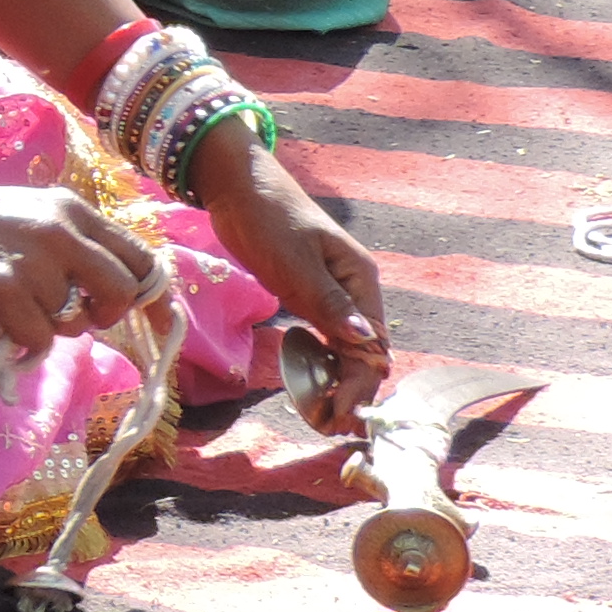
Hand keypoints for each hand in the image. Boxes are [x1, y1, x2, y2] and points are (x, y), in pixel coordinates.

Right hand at [0, 166, 167, 361]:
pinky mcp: (3, 289)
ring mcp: (33, 261)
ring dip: (48, 325)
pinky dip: (22, 342)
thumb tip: (120, 291)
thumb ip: (77, 244)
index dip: (151, 294)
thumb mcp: (36, 214)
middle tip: (77, 316)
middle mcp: (61, 231)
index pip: (139, 255)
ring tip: (15, 304)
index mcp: (74, 212)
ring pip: (73, 323)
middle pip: (121, 291)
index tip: (152, 318)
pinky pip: (39, 339)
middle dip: (106, 315)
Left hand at [199, 142, 390, 426]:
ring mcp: (335, 293)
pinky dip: (322, 363)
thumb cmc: (267, 218)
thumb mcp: (294, 263)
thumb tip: (366, 342)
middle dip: (350, 390)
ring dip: (337, 381)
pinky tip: (312, 383)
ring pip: (346, 348)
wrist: (239, 186)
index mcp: (360, 278)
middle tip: (326, 425)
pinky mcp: (312, 295)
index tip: (338, 413)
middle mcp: (356, 289)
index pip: (372, 344)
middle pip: (364, 351)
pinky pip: (327, 337)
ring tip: (320, 415)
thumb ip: (328, 303)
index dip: (358, 382)